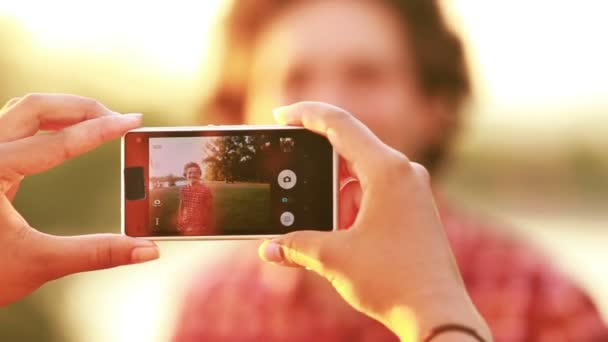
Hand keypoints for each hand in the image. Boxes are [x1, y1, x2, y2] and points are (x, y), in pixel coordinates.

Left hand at [0, 94, 158, 306]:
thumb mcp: (40, 263)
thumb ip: (98, 253)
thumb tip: (147, 250)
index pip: (58, 141)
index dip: (102, 130)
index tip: (133, 122)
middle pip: (36, 107)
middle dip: (83, 108)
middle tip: (120, 119)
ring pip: (23, 112)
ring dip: (65, 111)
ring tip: (101, 121)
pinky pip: (17, 127)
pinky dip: (50, 125)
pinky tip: (70, 135)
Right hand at [259, 102, 490, 340]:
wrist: (437, 313)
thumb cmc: (393, 281)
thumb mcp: (334, 258)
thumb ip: (296, 245)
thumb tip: (268, 248)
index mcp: (387, 170)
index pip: (339, 125)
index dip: (305, 114)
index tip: (281, 115)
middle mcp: (403, 172)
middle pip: (348, 152)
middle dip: (318, 175)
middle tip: (296, 191)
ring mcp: (411, 190)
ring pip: (359, 178)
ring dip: (336, 200)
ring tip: (331, 234)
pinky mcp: (413, 208)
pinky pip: (373, 194)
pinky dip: (352, 209)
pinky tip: (345, 237)